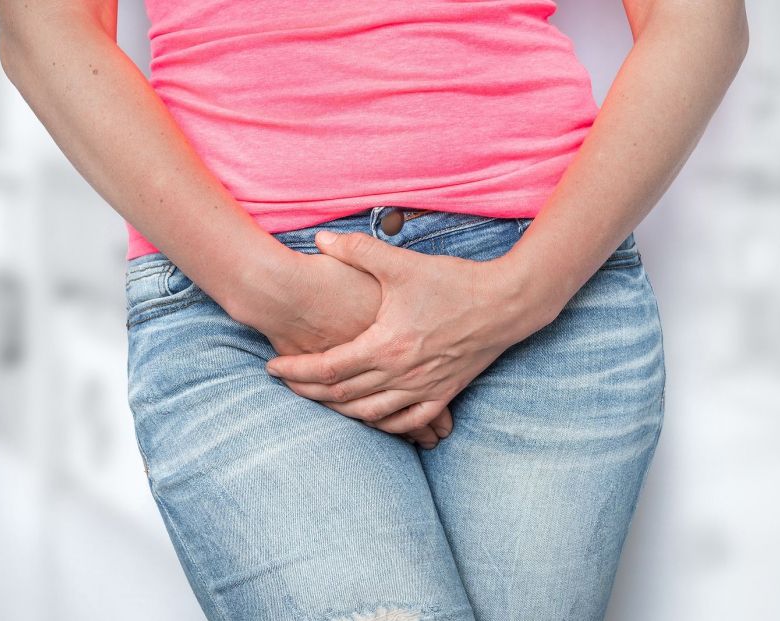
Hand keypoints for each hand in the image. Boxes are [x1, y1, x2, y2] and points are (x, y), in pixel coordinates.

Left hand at [228, 246, 451, 447]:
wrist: (506, 304)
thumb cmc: (454, 282)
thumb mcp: (403, 263)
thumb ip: (358, 251)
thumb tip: (320, 240)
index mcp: (387, 345)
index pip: (328, 367)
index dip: (296, 369)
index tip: (273, 366)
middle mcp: (402, 374)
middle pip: (342, 394)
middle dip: (307, 391)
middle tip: (286, 382)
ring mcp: (424, 389)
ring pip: (370, 414)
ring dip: (339, 410)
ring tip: (318, 398)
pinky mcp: (444, 394)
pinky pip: (406, 422)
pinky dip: (383, 424)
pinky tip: (369, 418)